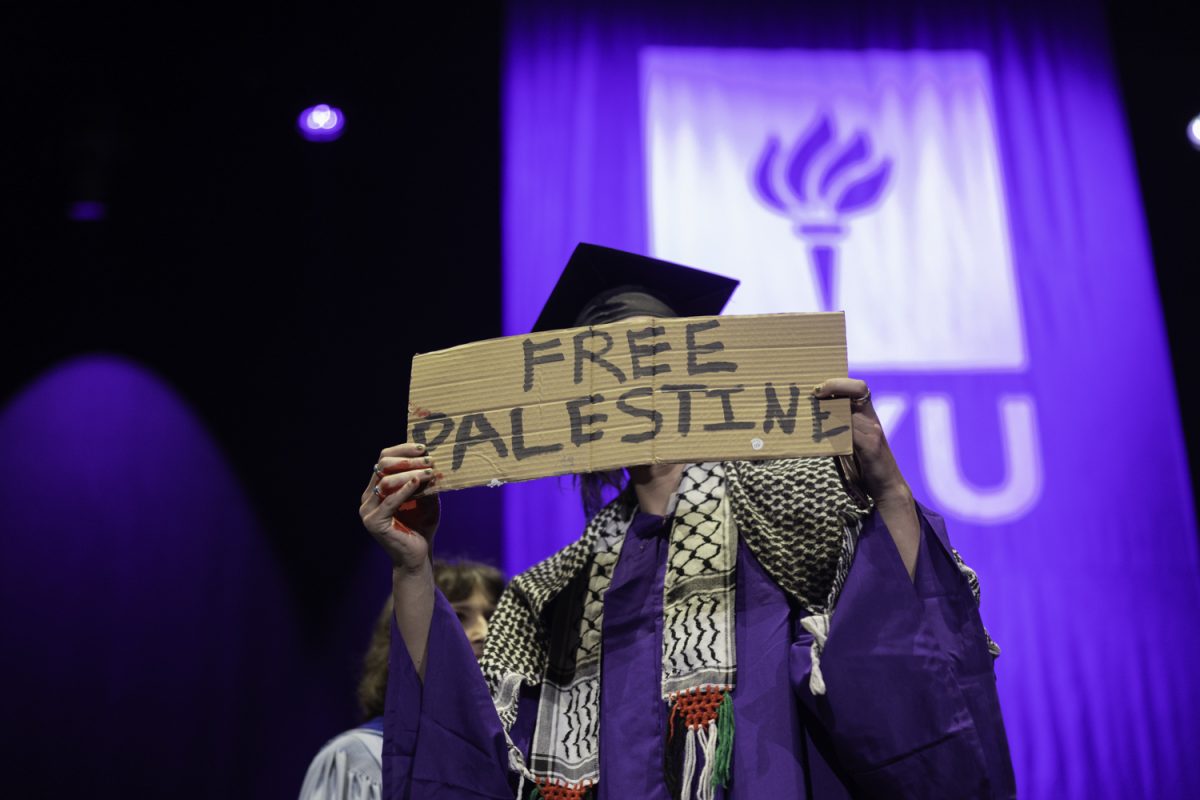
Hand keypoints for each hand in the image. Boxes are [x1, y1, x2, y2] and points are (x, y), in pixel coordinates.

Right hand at [359, 442, 440, 572]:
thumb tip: (432, 457)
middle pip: (382, 466)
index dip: (402, 450)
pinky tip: (419, 481)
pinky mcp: (374, 522)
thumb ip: (424, 480)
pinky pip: (389, 501)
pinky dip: (404, 489)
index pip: (383, 459)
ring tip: (430, 471)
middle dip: (407, 460)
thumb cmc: (421, 526)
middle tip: (428, 458)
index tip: (423, 447)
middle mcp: (368, 497)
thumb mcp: (425, 497)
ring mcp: (368, 510)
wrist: (417, 556)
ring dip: (410, 473)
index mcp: (376, 488)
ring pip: (385, 481)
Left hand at [813, 378, 909, 504]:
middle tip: (813, 393)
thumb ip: (841, 427)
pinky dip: (836, 431)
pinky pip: (852, 433)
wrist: (888, 486)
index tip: (819, 388)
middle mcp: (872, 420)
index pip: (859, 387)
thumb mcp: (854, 441)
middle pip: (857, 390)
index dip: (839, 382)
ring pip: (850, 411)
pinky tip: (821, 435)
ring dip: (829, 409)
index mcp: (868, 416)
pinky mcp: (871, 448)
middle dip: (833, 386)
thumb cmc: (866, 464)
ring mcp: (873, 432)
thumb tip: (815, 416)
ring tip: (811, 411)